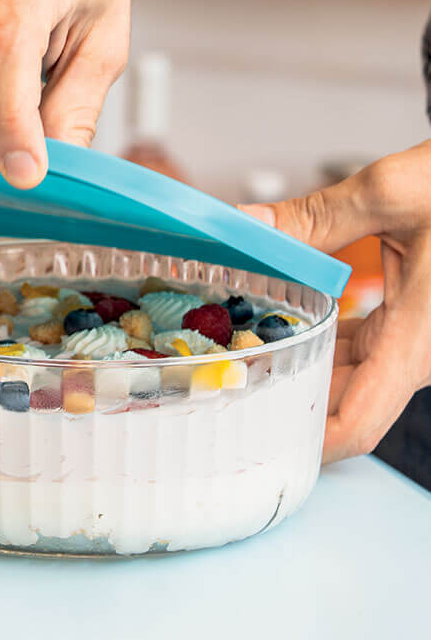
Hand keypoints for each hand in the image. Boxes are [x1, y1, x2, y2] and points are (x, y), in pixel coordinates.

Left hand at [241, 140, 430, 462]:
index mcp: (417, 338)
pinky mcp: (410, 322)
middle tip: (228, 387)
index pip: (359, 424)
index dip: (308, 446)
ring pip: (352, 379)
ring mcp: (414, 339)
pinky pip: (362, 350)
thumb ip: (316, 217)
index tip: (255, 442)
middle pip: (347, 405)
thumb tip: (253, 226)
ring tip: (243, 358)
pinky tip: (284, 326)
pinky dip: (322, 346)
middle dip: (288, 402)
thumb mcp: (389, 193)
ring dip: (302, 372)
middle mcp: (418, 350)